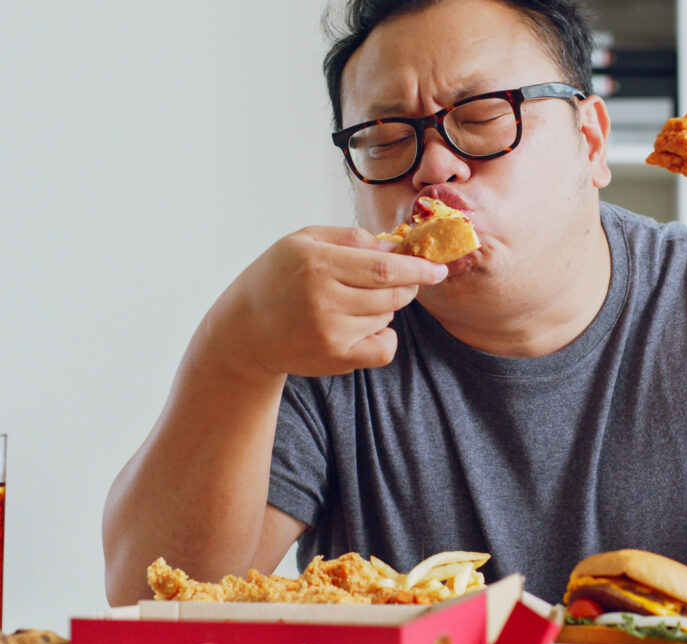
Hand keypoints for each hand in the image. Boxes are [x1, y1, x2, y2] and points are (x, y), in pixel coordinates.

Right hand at [205, 225, 447, 378]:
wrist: (245, 330)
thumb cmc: (277, 277)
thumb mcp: (303, 241)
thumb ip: (350, 238)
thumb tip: (395, 246)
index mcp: (317, 263)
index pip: (385, 267)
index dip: (418, 268)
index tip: (438, 268)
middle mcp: (324, 299)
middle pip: (393, 293)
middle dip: (408, 285)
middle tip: (402, 280)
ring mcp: (331, 333)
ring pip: (388, 317)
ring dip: (386, 308)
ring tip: (356, 302)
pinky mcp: (337, 359)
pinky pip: (385, 348)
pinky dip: (386, 337)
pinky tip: (368, 327)